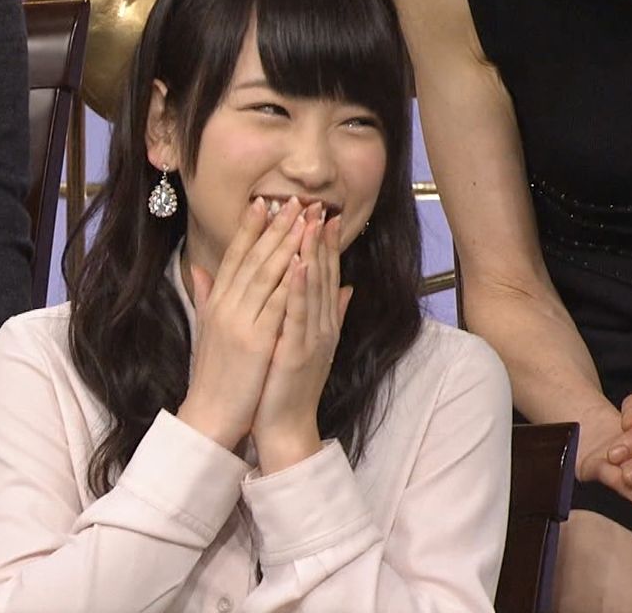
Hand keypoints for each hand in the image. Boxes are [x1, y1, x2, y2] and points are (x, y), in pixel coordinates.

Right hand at [177, 196, 306, 449]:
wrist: (209, 417)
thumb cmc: (212, 377)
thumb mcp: (206, 330)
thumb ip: (205, 297)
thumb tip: (199, 269)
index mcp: (216, 304)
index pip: (234, 257)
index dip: (249, 228)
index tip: (262, 201)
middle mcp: (226, 307)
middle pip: (253, 258)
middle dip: (274, 226)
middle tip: (292, 200)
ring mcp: (241, 322)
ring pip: (267, 273)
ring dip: (288, 242)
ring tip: (304, 218)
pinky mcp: (256, 341)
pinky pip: (278, 304)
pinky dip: (292, 279)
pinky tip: (305, 259)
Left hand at [252, 209, 352, 473]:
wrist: (284, 427)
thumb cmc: (287, 385)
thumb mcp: (310, 343)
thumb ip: (331, 314)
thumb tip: (346, 287)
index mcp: (323, 322)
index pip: (325, 275)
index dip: (326, 243)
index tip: (323, 212)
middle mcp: (323, 326)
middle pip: (324, 274)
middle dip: (321, 239)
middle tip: (319, 204)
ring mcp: (313, 338)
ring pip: (315, 288)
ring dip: (314, 253)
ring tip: (311, 222)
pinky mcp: (297, 351)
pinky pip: (299, 315)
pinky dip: (301, 288)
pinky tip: (299, 265)